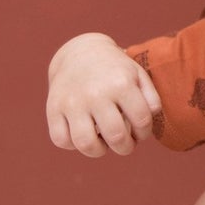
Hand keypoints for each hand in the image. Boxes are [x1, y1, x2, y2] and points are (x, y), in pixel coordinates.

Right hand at [46, 33, 161, 157]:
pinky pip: (61, 140)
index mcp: (121, 84)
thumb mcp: (138, 76)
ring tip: (103, 144)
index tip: (139, 132)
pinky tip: (82, 134)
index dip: (144, 133)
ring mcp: (72, 102)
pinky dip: (72, 145)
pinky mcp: (53, 108)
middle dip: (125, 148)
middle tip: (124, 143)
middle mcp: (96, 93)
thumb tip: (150, 120)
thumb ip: (151, 99)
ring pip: (86, 144)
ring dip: (99, 151)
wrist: (80, 53)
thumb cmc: (115, 71)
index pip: (141, 122)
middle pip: (116, 137)